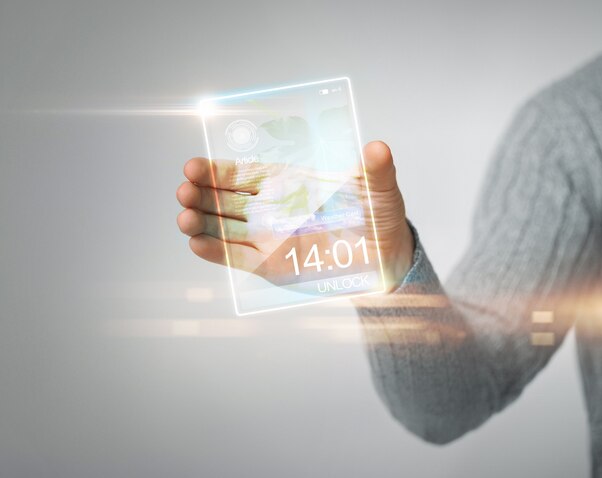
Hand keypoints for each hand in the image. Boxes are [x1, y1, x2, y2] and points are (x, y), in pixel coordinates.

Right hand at [176, 141, 413, 290]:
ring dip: (200, 222)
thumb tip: (379, 148)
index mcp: (285, 182)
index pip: (241, 173)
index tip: (193, 166)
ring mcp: (266, 237)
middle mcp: (269, 208)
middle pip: (223, 198)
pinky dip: (214, 251)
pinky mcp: (268, 265)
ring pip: (222, 228)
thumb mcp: (379, 191)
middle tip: (184, 190)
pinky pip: (235, 257)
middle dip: (200, 193)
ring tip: (184, 218)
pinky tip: (195, 243)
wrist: (384, 260)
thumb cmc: (378, 218)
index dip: (215, 170)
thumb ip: (376, 170)